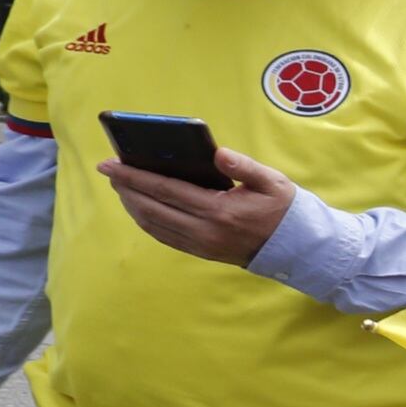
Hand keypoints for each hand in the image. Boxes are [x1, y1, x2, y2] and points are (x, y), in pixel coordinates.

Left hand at [104, 146, 298, 265]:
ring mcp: (202, 245)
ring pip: (154, 224)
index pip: (166, 190)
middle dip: (126, 188)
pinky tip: (140, 208)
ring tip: (121, 187)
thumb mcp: (272, 182)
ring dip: (132, 205)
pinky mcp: (202, 252)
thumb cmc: (284, 210)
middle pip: (152, 207)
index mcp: (219, 211)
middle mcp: (205, 231)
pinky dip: (146, 221)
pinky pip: (164, 237)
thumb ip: (244, 166)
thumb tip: (217, 154)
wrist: (296, 248)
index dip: (134, 176)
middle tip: (108, 171)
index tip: (111, 164)